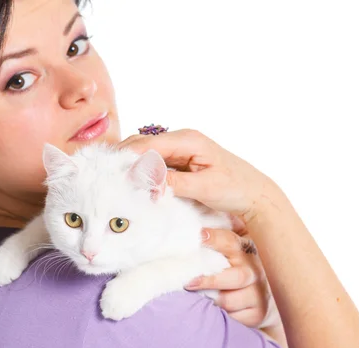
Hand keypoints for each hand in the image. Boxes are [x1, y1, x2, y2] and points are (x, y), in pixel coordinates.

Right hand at [117, 129, 279, 221]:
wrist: (254, 195)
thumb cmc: (235, 188)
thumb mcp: (203, 187)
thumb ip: (174, 183)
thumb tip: (146, 180)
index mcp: (188, 140)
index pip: (148, 144)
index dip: (127, 156)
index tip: (110, 170)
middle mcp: (182, 140)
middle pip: (143, 145)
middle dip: (124, 158)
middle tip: (104, 174)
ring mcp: (181, 150)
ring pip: (147, 154)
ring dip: (132, 165)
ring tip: (112, 178)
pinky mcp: (180, 161)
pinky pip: (155, 163)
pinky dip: (143, 171)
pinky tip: (131, 181)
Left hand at [186, 220, 280, 328]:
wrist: (259, 295)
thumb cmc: (235, 265)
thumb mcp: (230, 248)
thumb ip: (215, 239)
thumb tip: (190, 228)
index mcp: (245, 249)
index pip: (231, 242)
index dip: (215, 238)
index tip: (199, 236)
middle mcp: (254, 271)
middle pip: (236, 276)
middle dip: (210, 280)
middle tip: (188, 283)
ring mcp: (258, 293)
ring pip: (231, 300)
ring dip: (212, 300)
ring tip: (198, 299)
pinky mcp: (257, 313)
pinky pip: (235, 318)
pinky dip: (221, 316)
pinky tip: (213, 311)